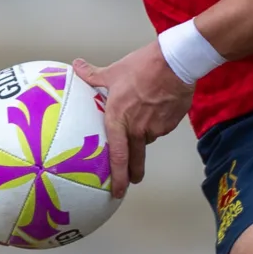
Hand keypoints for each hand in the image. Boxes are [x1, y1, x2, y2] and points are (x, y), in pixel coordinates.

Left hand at [72, 42, 195, 198]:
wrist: (175, 63)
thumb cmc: (143, 67)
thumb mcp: (114, 72)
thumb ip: (93, 75)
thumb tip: (77, 65)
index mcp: (119, 119)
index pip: (117, 156)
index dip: (117, 177)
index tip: (116, 191)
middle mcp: (137, 128)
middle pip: (135, 158)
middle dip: (133, 173)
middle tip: (132, 180)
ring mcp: (156, 128)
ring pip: (147, 138)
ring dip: (144, 135)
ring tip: (144, 116)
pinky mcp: (170, 124)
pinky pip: (160, 128)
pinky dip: (157, 123)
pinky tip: (157, 108)